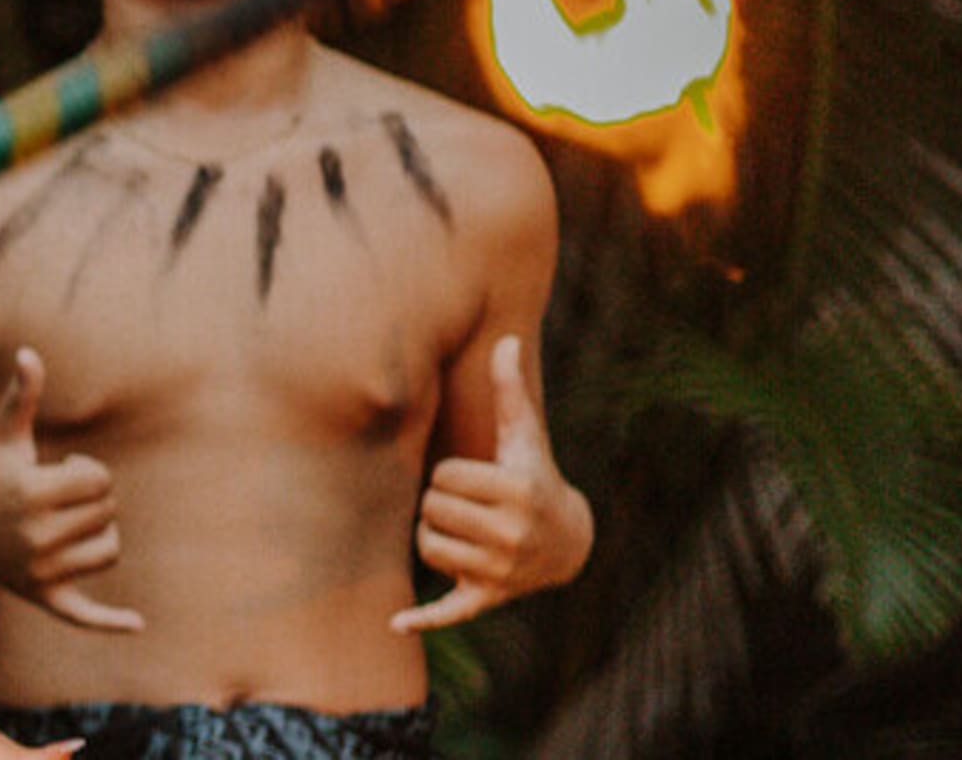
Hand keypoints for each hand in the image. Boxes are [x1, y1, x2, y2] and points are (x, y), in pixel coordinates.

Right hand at [0, 350, 143, 631]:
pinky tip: (138, 624)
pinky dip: (110, 622)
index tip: (58, 470)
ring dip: (98, 534)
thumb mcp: (0, 434)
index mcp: (31, 493)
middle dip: (91, 500)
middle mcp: (36, 536)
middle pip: (107, 512)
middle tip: (56, 497)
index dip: (87, 470)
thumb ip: (21, 395)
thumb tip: (29, 353)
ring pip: (108, 550)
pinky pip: (83, 614)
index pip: (100, 480)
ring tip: (68, 525)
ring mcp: (39, 570)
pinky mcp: (42, 595)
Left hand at [393, 337, 592, 632]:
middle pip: (432, 510)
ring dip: (435, 536)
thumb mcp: (525, 437)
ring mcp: (499, 571)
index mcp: (517, 493)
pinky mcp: (486, 599)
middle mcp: (511, 535)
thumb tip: (506, 338)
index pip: (445, 476)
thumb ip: (510, 392)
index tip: (476, 478)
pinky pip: (450, 611)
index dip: (452, 474)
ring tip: (463, 530)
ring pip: (427, 546)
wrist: (566, 542)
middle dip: (441, 503)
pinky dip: (424, 618)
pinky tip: (395, 623)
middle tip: (468, 505)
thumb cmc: (533, 477)